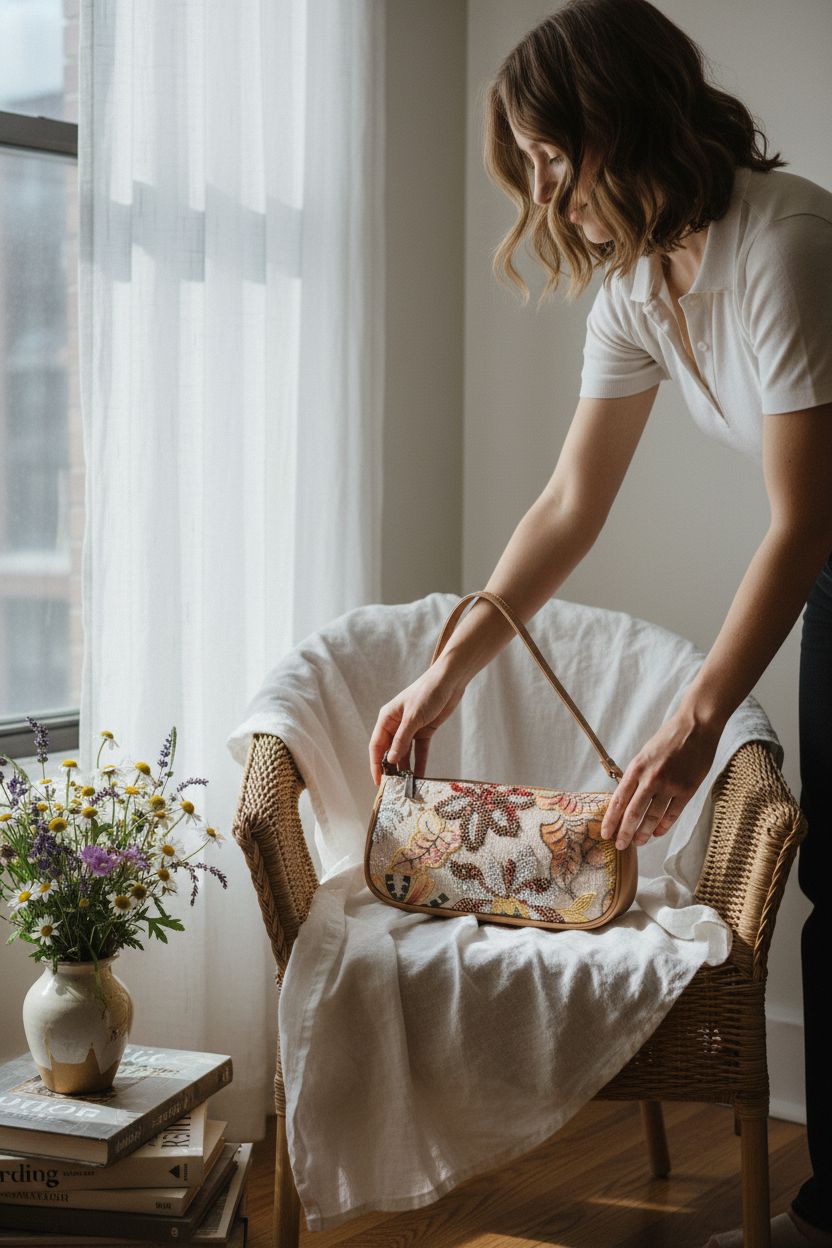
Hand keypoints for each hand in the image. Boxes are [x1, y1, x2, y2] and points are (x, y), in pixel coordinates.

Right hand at [369, 660, 466, 787]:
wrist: (450, 681)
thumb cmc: (427, 693)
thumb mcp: (413, 718)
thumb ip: (401, 740)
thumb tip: (391, 760)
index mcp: (387, 718)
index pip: (377, 746)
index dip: (375, 765)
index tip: (378, 782)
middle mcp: (396, 725)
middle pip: (390, 751)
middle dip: (391, 769)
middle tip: (393, 788)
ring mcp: (411, 729)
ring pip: (404, 753)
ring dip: (405, 768)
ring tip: (406, 786)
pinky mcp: (425, 730)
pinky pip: (420, 751)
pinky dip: (420, 762)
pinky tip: (420, 776)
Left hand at [599, 710, 722, 850]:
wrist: (696, 727)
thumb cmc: (668, 739)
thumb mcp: (644, 754)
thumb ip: (636, 776)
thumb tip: (626, 799)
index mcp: (636, 768)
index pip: (619, 800)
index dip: (611, 820)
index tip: (605, 834)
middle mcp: (651, 778)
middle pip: (633, 813)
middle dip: (625, 832)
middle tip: (621, 846)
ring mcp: (670, 785)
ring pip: (653, 817)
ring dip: (644, 833)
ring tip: (638, 843)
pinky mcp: (687, 789)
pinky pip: (672, 814)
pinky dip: (663, 826)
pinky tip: (657, 833)